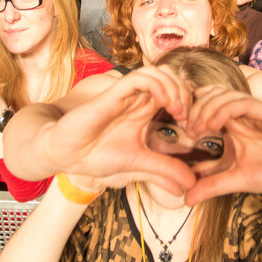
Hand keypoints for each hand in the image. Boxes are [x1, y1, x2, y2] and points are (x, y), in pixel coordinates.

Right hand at [37, 65, 196, 194]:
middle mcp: (139, 99)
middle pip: (173, 78)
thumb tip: (188, 188)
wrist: (66, 155)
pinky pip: (140, 77)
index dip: (193, 105)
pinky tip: (165, 104)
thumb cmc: (96, 156)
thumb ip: (164, 172)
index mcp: (147, 112)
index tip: (196, 128)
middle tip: (190, 118)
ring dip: (176, 87)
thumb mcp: (139, 166)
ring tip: (178, 110)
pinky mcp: (114, 94)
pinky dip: (158, 84)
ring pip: (159, 72)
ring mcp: (127, 95)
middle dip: (188, 94)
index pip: (178, 94)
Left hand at [182, 86, 261, 203]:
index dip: (188, 114)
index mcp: (234, 126)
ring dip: (205, 107)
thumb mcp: (238, 180)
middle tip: (185, 128)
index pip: (205, 106)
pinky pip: (243, 103)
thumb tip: (185, 199)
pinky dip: (224, 108)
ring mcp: (257, 113)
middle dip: (193, 108)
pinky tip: (213, 124)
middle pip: (210, 95)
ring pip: (224, 95)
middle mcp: (243, 116)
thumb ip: (212, 185)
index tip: (178, 134)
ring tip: (196, 128)